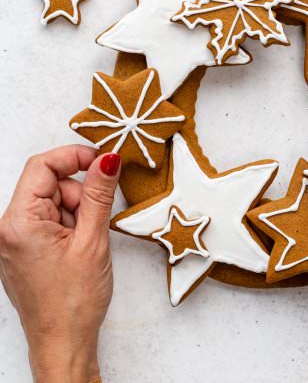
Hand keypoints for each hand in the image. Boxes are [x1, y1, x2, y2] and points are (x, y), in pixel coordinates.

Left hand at [0, 146, 120, 382]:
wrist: (64, 342)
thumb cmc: (74, 300)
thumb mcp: (93, 239)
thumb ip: (99, 193)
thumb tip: (107, 159)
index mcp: (18, 222)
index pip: (42, 166)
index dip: (74, 156)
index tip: (102, 159)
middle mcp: (9, 227)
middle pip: (50, 184)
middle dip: (79, 194)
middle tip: (95, 221)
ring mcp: (16, 238)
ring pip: (54, 201)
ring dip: (77, 212)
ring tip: (87, 242)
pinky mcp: (26, 247)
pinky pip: (51, 219)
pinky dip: (71, 224)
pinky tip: (79, 247)